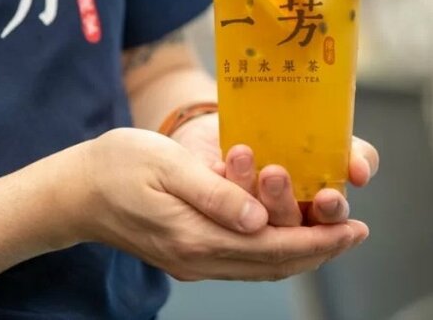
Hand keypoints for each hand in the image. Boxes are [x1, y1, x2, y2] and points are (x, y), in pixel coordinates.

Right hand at [74, 128, 367, 281]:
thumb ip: (214, 194)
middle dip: (319, 249)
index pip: (273, 247)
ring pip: (259, 267)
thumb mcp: (166, 166)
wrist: (75, 192)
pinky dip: (271, 252)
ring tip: (332, 236)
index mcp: (196, 236)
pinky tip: (283, 234)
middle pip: (273, 263)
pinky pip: (240, 261)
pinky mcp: (185, 253)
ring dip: (299, 253)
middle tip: (357, 233)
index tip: (355, 230)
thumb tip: (261, 220)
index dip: (319, 241)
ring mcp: (191, 261)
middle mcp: (198, 258)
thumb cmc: (118, 166)